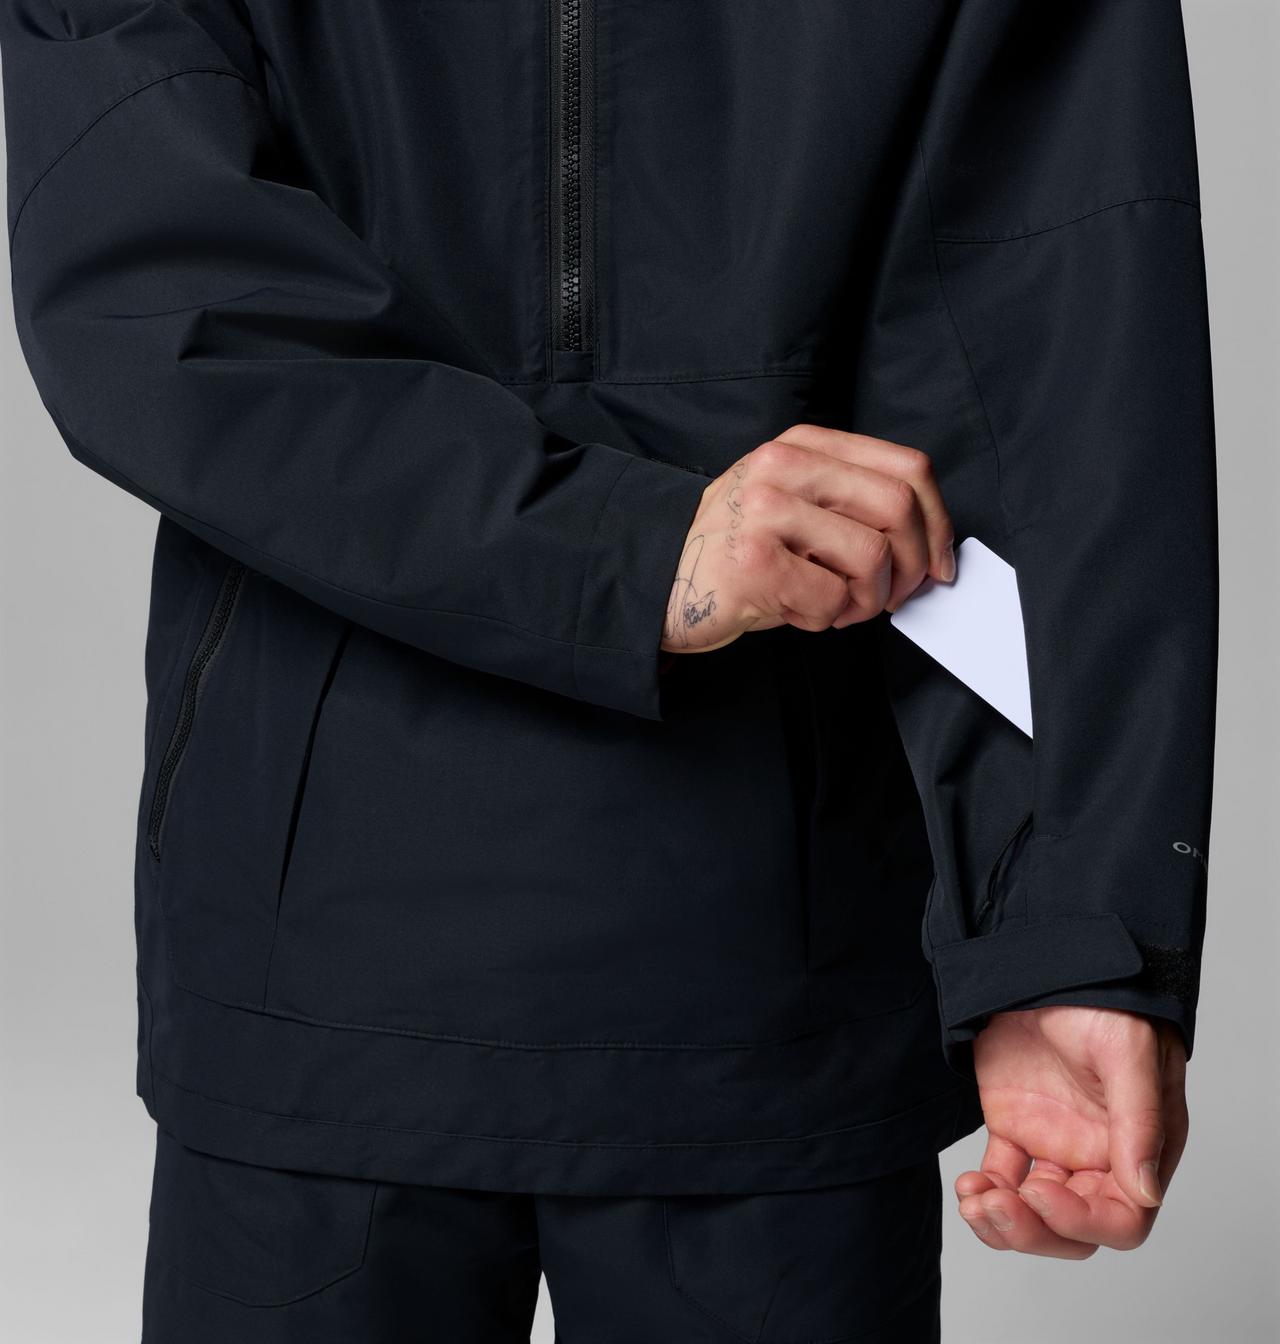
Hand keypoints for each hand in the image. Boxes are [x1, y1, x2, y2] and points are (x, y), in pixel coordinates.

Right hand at [660, 424, 954, 652]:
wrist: (661, 582)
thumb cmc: (740, 552)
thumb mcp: (795, 503)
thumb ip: (853, 504)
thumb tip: (930, 544)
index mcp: (803, 446)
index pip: (908, 468)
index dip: (939, 522)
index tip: (938, 563)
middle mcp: (782, 467)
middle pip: (899, 507)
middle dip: (912, 568)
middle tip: (891, 597)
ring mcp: (764, 511)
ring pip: (872, 556)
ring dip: (867, 600)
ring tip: (836, 607)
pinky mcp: (754, 562)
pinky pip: (832, 599)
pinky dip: (826, 620)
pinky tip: (797, 612)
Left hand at [956, 1005, 1188, 1257]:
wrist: (1047, 958)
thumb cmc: (1103, 999)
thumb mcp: (1127, 1052)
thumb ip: (1139, 1121)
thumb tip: (1145, 1191)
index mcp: (1141, 1146)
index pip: (1124, 1217)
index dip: (1083, 1222)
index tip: (1041, 1196)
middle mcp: (1100, 1155)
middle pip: (1074, 1226)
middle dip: (1034, 1231)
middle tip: (996, 1210)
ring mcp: (1055, 1142)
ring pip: (1034, 1210)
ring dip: (1004, 1221)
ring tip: (975, 1202)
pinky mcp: (1016, 1126)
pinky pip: (1002, 1178)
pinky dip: (984, 1193)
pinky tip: (967, 1187)